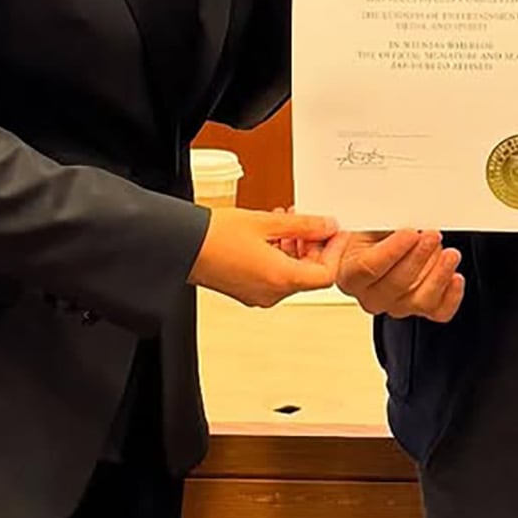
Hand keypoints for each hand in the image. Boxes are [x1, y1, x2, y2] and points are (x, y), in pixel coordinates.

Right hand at [189, 206, 338, 308]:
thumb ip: (303, 225)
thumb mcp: (266, 222)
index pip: (326, 274)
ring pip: (293, 274)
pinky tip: (272, 235)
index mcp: (281, 278)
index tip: (335, 233)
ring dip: (297, 249)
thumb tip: (327, 226)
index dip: (335, 251)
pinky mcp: (247, 291)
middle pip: (310, 274)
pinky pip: (275, 277)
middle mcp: (272, 293)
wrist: (182, 246)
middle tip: (311, 222)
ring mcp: (259, 295)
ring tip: (287, 222)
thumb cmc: (215, 237)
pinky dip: (281, 257)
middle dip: (314, 246)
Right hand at [335, 229, 464, 323]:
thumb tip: (382, 220)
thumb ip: (374, 224)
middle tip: (431, 236)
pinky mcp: (420, 309)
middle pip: (396, 284)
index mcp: (350, 276)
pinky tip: (455, 277)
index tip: (409, 233)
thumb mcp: (367, 224)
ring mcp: (397, 306)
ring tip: (449, 254)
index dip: (392, 250)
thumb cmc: (372, 238)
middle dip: (419, 257)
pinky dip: (452, 295)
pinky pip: (439, 311)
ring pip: (420, 301)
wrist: (380, 250)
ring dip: (439, 275)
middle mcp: (372, 297)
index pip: (369, 268)